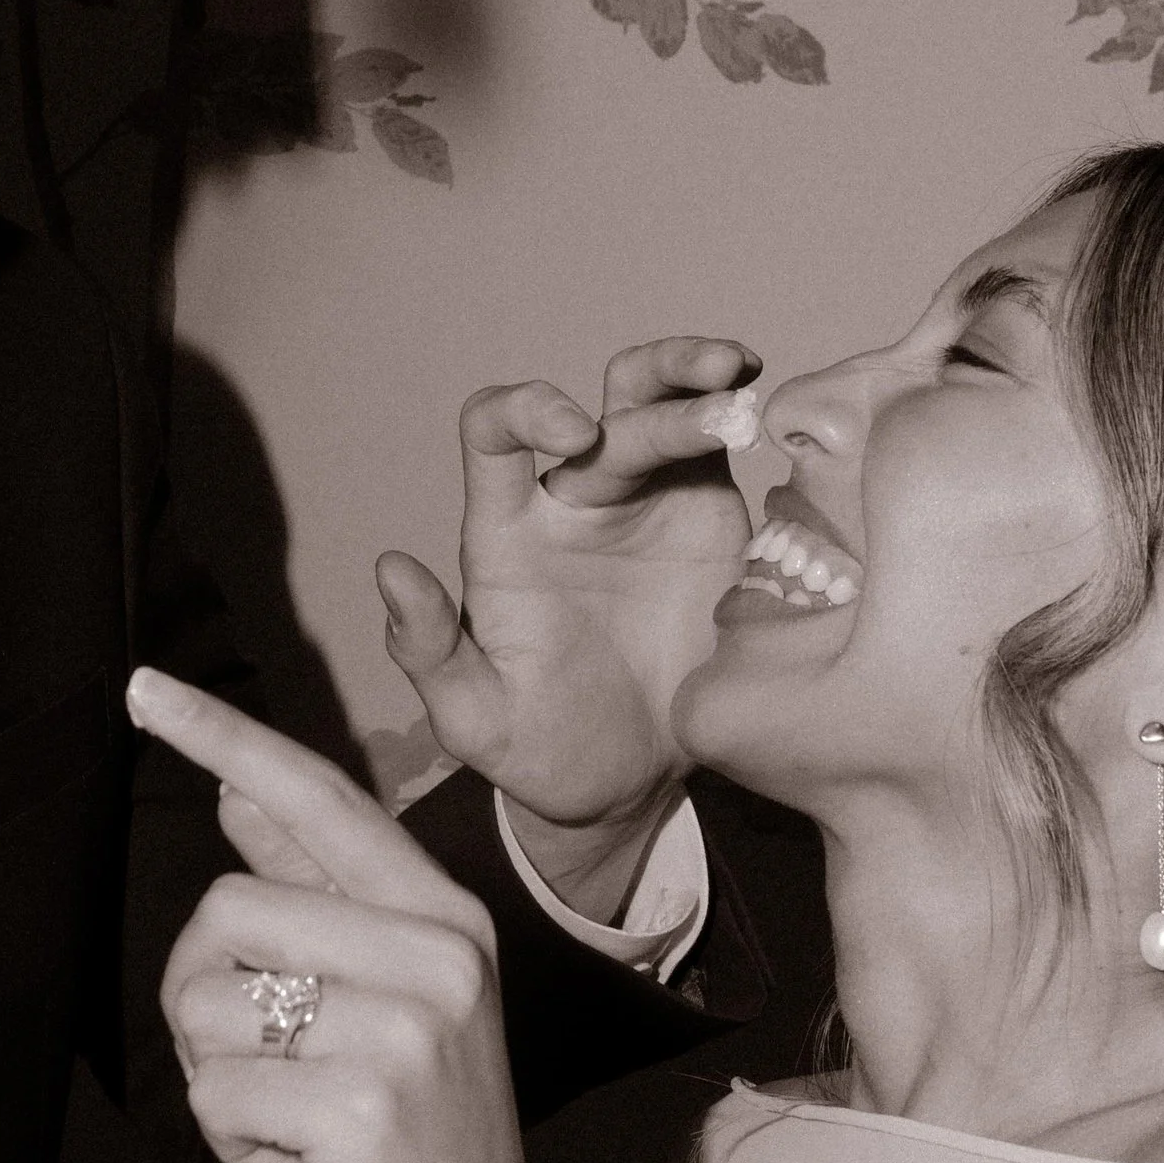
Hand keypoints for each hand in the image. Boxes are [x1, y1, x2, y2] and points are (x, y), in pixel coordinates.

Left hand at [137, 667, 555, 1162]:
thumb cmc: (415, 1145)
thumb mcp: (392, 1002)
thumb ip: (322, 897)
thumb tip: (238, 793)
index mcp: (445, 914)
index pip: (319, 795)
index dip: (224, 735)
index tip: (142, 689)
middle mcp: (439, 952)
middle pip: (227, 911)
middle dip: (203, 995)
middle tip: (266, 1066)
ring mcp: (406, 1026)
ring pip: (209, 1003)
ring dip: (216, 1077)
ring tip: (296, 1119)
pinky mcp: (359, 1104)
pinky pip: (216, 1093)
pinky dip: (232, 1141)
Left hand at [375, 339, 758, 854]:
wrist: (631, 785)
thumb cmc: (536, 747)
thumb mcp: (474, 717)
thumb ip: (427, 648)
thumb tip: (390, 568)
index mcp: (510, 532)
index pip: (495, 432)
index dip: (527, 409)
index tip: (575, 434)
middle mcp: (577, 500)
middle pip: (609, 399)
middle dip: (657, 380)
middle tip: (708, 396)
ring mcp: (647, 502)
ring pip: (666, 404)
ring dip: (698, 379)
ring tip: (738, 377)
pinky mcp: (709, 521)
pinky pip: (722, 452)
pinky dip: (743, 415)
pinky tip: (772, 411)